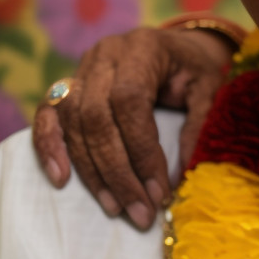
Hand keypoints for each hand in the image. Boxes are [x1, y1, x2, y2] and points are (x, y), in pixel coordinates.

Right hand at [31, 27, 233, 229]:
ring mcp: (81, 69)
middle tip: (139, 211)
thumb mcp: (211, 86)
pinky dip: (49, 147)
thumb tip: (180, 173)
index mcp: (142, 49)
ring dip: (92, 172)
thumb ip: (200, 123)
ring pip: (74, 124)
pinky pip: (48, 116)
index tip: (159, 190)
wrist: (174, 46)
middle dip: (118, 172)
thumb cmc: (194, 67)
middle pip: (97, 118)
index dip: (142, 151)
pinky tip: (61, 178)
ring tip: (115, 207)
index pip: (130, 102)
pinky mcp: (68, 86)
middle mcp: (104, 55)